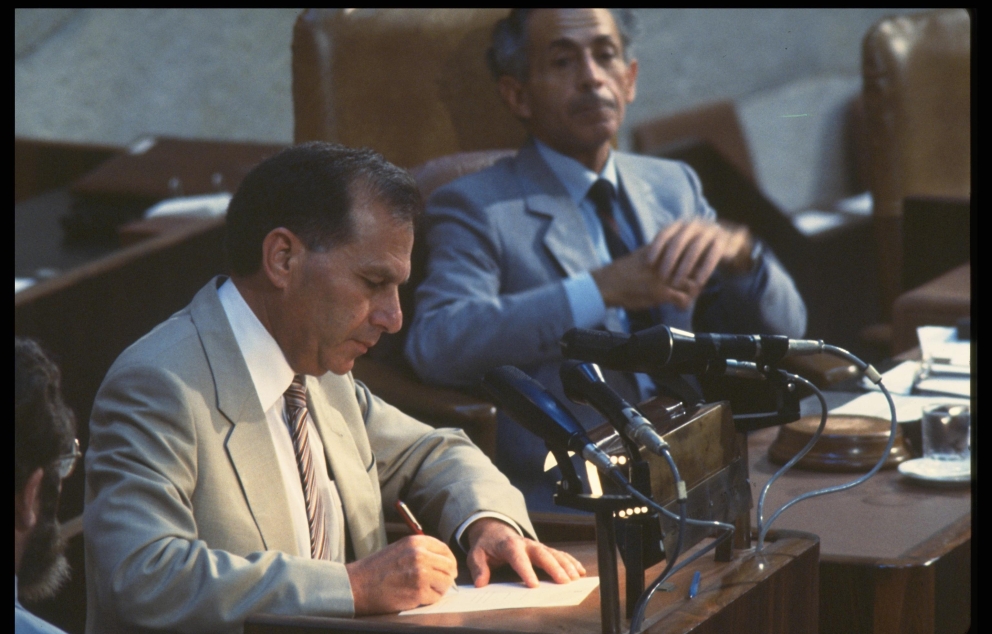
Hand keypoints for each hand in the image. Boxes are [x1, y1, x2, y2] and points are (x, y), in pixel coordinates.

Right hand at [346, 535, 457, 614]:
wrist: (358, 585)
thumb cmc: (376, 569)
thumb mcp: (399, 549)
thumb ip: (420, 551)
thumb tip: (442, 561)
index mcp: (415, 542)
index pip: (444, 549)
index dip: (449, 560)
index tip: (448, 568)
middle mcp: (420, 555)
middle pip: (449, 566)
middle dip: (447, 576)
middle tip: (441, 583)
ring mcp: (420, 574)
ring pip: (445, 583)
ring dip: (439, 589)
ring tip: (426, 591)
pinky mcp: (418, 592)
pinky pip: (435, 597)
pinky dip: (429, 599)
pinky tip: (417, 597)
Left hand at [465, 518, 585, 587]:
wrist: (493, 530)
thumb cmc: (486, 546)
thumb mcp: (476, 555)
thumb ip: (478, 568)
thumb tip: (481, 583)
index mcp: (509, 545)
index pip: (518, 557)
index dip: (526, 571)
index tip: (533, 585)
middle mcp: (526, 544)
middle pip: (542, 554)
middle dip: (554, 567)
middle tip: (564, 582)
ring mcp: (536, 545)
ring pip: (554, 553)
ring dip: (566, 565)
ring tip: (575, 578)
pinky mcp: (543, 549)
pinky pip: (559, 554)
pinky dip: (570, 561)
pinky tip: (579, 571)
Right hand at [590, 242, 696, 310]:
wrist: (607, 283)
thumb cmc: (622, 272)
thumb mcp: (642, 256)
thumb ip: (657, 255)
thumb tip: (666, 257)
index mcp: (663, 251)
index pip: (689, 254)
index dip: (695, 264)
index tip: (694, 272)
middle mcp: (666, 263)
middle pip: (694, 268)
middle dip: (697, 277)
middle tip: (695, 287)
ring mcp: (665, 278)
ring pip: (692, 284)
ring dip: (693, 292)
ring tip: (688, 298)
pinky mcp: (661, 293)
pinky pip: (683, 299)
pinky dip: (684, 304)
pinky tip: (680, 307)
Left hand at [647, 220, 752, 292]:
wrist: (729, 242)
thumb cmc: (697, 247)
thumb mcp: (681, 247)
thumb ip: (667, 252)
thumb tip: (644, 265)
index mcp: (680, 224)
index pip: (664, 233)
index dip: (655, 247)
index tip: (647, 263)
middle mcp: (694, 225)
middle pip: (678, 241)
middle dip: (669, 260)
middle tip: (661, 276)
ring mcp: (709, 231)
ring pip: (695, 249)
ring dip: (684, 267)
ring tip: (676, 283)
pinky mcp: (722, 241)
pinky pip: (712, 256)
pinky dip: (704, 270)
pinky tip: (697, 282)